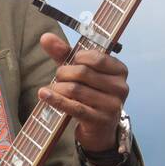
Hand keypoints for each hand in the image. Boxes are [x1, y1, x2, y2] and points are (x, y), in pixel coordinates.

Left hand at [35, 33, 128, 152]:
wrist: (99, 128)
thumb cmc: (90, 93)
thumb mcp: (80, 71)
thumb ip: (64, 53)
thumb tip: (45, 37)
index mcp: (120, 70)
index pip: (95, 57)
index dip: (77, 58)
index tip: (70, 63)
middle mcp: (121, 87)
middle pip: (83, 73)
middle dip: (64, 73)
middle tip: (58, 77)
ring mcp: (112, 105)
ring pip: (76, 90)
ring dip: (58, 87)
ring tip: (54, 89)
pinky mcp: (100, 120)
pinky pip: (74, 107)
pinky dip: (56, 100)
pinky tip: (44, 94)